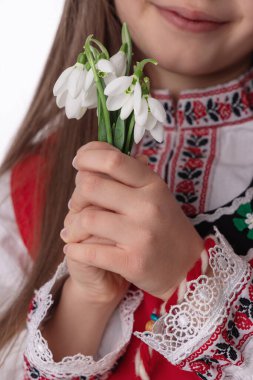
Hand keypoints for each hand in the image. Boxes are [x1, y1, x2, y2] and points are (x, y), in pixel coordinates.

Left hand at [62, 141, 203, 301]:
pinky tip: (74, 248)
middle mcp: (148, 206)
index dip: (87, 157)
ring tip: (72, 231)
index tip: (79, 163)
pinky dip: (74, 249)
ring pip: (87, 218)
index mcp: (152, 184)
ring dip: (71, 226)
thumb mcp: (154, 193)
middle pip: (91, 185)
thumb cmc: (163, 225)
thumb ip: (127, 173)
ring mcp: (141, 234)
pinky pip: (89, 252)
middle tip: (76, 205)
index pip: (112, 159)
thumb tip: (92, 154)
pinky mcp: (133, 262)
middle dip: (75, 195)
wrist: (187, 267)